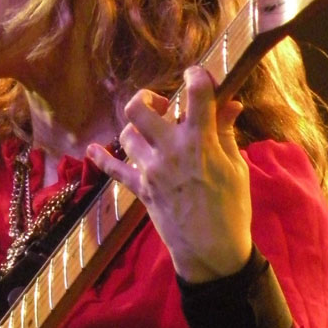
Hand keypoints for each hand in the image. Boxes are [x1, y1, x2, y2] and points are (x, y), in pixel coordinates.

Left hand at [88, 66, 252, 281]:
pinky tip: (91, 150)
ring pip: (128, 134)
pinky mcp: (140, 189)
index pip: (195, 94)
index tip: (197, 76)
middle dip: (149, 99)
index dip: (196, 77)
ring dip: (138, 129)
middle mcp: (169, 150)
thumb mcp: (235, 168)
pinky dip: (102, 159)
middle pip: (141, 108)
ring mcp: (151, 170)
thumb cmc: (232, 209)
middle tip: (163, 108)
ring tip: (152, 134)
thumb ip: (226, 133)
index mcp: (199, 141)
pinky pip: (114, 171)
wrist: (212, 251)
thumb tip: (230, 103)